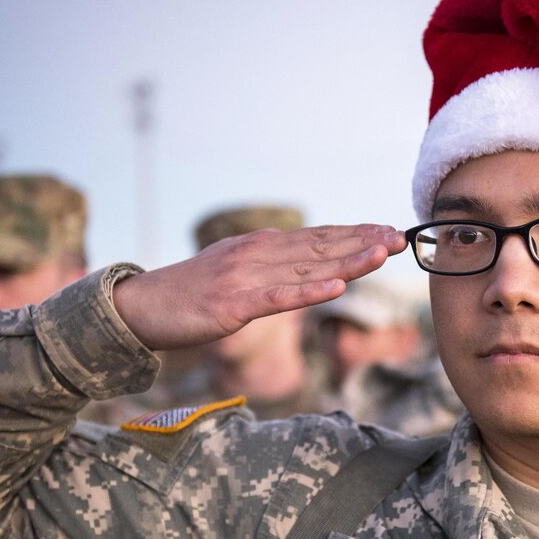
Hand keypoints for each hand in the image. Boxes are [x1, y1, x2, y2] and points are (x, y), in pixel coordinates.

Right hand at [114, 224, 406, 349]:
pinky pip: (276, 299)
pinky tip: (336, 288)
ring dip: (346, 260)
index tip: (389, 230)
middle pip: (318, 247)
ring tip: (381, 254)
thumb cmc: (189, 293)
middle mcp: (255, 255)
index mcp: (258, 246)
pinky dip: (308, 292)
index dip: (354, 234)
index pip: (315, 237)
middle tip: (399, 237)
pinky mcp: (230, 306)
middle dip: (361, 242)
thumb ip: (270, 265)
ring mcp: (244, 279)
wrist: (139, 307)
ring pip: (305, 269)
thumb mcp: (234, 270)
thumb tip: (308, 263)